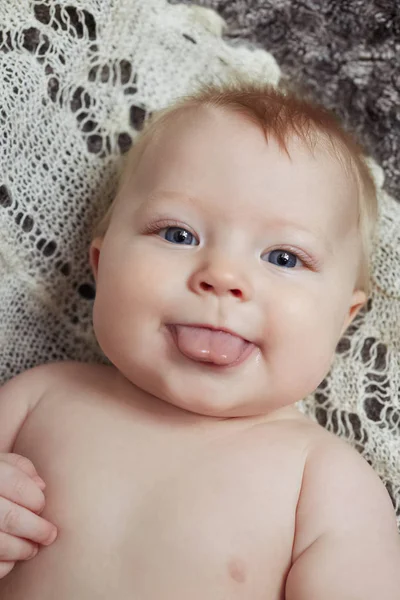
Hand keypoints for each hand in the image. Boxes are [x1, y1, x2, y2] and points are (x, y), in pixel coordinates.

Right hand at [0, 453, 57, 577]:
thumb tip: (41, 486)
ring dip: (22, 549)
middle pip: (11, 518)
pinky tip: (11, 557)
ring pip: (0, 543)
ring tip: (33, 548)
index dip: (35, 499)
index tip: (41, 507)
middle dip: (37, 529)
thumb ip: (22, 468)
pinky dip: (5, 564)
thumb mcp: (3, 463)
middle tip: (50, 534)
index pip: (17, 484)